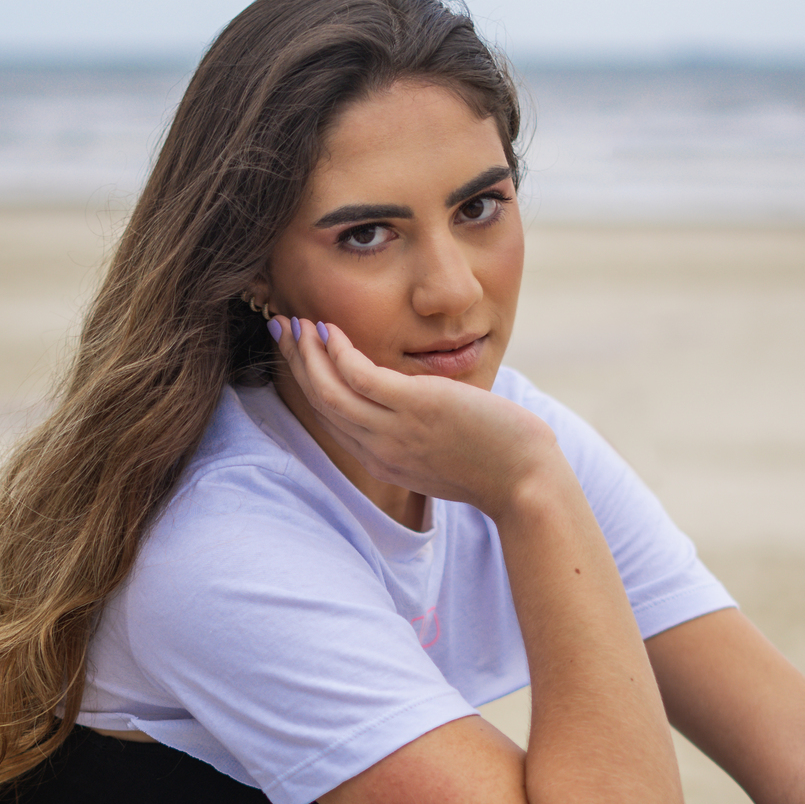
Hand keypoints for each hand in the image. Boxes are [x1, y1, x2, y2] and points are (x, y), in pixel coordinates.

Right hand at [271, 315, 558, 521]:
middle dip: (294, 361)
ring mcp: (393, 431)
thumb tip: (413, 407)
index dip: (308, 382)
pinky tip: (331, 328)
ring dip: (305, 352)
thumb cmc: (495, 466)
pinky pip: (358, 375)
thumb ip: (416, 434)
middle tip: (280, 326)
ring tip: (295, 320)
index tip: (296, 352)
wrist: (524, 483)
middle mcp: (378, 449)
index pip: (332, 418)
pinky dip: (337, 351)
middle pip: (320, 402)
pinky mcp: (414, 408)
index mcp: (383, 460)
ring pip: (328, 389)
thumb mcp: (441, 454)